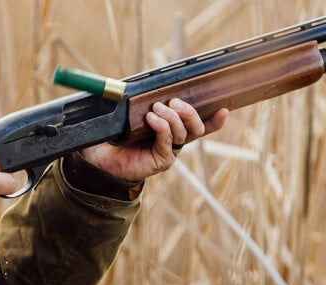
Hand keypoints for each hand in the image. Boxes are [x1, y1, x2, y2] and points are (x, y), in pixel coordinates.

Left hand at [79, 99, 227, 181]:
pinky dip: (162, 126)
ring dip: (172, 117)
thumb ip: (142, 101)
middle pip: (196, 128)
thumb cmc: (116, 134)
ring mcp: (169, 152)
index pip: (200, 125)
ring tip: (156, 109)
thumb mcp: (131, 114)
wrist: (101, 157)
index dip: (214, 120)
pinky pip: (168, 141)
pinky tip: (152, 119)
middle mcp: (175, 142)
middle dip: (189, 112)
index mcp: (173, 130)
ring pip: (184, 133)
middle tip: (173, 102)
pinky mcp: (161, 160)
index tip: (224, 109)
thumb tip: (141, 81)